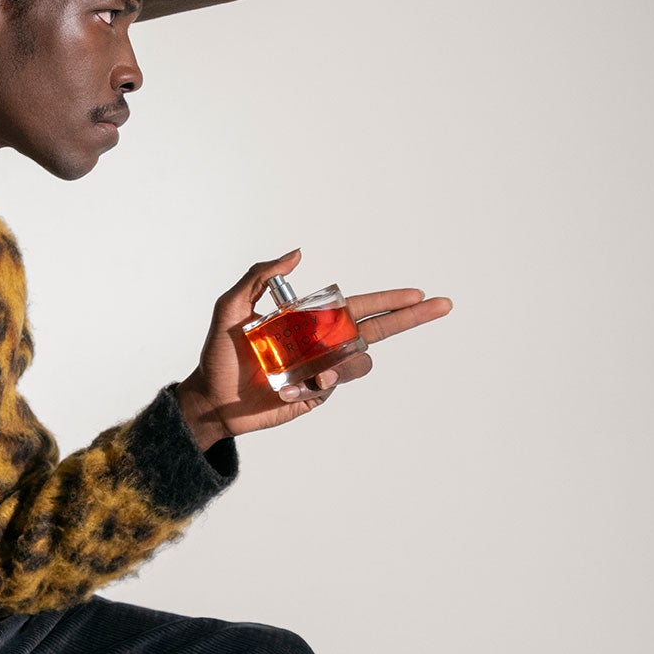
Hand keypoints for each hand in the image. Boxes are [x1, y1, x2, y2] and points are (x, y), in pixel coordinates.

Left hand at [177, 247, 453, 448]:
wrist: (211, 399)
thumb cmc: (220, 352)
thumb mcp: (231, 307)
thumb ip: (260, 277)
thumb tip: (298, 254)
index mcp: (312, 318)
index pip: (360, 307)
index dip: (390, 301)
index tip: (418, 294)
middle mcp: (324, 342)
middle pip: (378, 331)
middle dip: (411, 318)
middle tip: (442, 305)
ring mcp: (324, 370)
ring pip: (360, 361)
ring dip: (344, 361)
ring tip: (311, 369)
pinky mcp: (316, 395)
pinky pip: (334, 385)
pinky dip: (321, 381)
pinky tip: (294, 386)